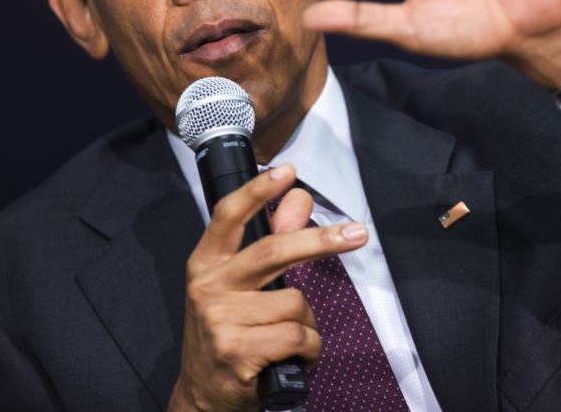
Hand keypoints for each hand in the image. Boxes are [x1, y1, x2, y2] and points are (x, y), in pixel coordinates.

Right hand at [167, 165, 367, 411]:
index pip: (228, 216)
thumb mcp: (241, 286)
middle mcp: (208, 287)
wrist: (203, 395)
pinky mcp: (237, 351)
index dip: (258, 190)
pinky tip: (291, 358)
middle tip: (357, 234)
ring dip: (308, 324)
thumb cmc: (229, 333)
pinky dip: (308, 349)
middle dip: (321, 240)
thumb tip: (299, 201)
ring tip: (289, 339)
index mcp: (206, 263)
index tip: (287, 171)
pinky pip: (298, 336)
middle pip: (272, 250)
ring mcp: (220, 320)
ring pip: (295, 303)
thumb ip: (271, 242)